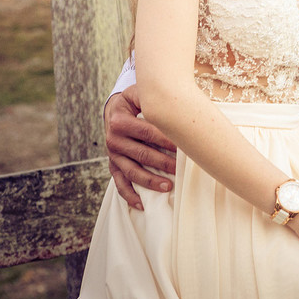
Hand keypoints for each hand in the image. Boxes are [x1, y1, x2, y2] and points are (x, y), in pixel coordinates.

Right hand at [104, 84, 177, 208]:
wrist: (115, 110)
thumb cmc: (133, 101)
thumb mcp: (138, 93)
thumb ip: (152, 97)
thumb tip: (176, 102)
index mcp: (120, 121)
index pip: (148, 132)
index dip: (166, 140)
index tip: (185, 146)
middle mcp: (113, 140)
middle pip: (142, 154)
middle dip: (163, 163)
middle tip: (181, 169)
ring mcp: (113, 155)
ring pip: (132, 172)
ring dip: (150, 181)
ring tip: (168, 187)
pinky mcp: (114, 166)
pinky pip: (120, 183)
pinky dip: (130, 196)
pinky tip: (142, 205)